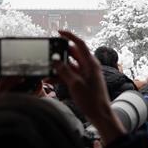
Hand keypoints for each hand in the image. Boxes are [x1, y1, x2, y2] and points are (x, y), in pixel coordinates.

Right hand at [55, 30, 125, 145]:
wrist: (100, 115)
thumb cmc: (92, 100)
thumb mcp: (75, 84)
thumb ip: (64, 71)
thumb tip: (56, 60)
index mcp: (91, 63)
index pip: (80, 44)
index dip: (69, 36)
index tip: (59, 32)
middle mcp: (88, 66)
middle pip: (73, 53)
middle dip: (61, 53)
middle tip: (49, 53)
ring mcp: (85, 74)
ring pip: (70, 64)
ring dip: (59, 66)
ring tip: (48, 66)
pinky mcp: (81, 81)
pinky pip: (70, 74)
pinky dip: (61, 75)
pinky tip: (51, 77)